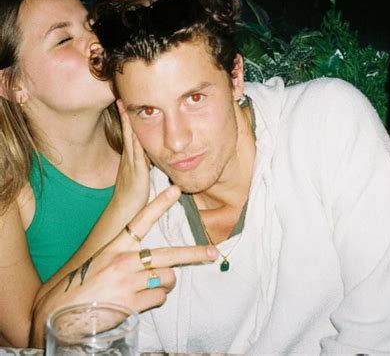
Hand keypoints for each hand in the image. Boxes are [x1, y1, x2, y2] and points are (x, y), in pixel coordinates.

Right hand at [31, 186, 217, 346]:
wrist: (61, 313)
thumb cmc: (83, 285)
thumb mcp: (102, 261)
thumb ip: (128, 257)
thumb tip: (158, 264)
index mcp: (115, 247)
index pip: (140, 221)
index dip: (159, 204)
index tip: (175, 190)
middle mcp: (124, 261)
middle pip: (168, 255)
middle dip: (195, 253)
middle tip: (213, 252)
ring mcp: (129, 282)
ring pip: (167, 279)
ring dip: (164, 284)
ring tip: (145, 287)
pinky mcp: (132, 303)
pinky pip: (158, 298)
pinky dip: (154, 300)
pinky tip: (137, 302)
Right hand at [112, 99, 149, 210]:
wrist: (124, 212)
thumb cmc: (133, 196)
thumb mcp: (139, 175)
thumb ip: (144, 164)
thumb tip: (151, 154)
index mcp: (130, 158)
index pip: (129, 134)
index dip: (127, 120)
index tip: (124, 104)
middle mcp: (129, 158)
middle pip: (127, 133)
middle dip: (124, 116)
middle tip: (120, 98)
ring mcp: (131, 164)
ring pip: (130, 140)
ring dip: (128, 124)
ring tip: (125, 108)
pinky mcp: (138, 172)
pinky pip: (137, 153)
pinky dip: (135, 141)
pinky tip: (134, 131)